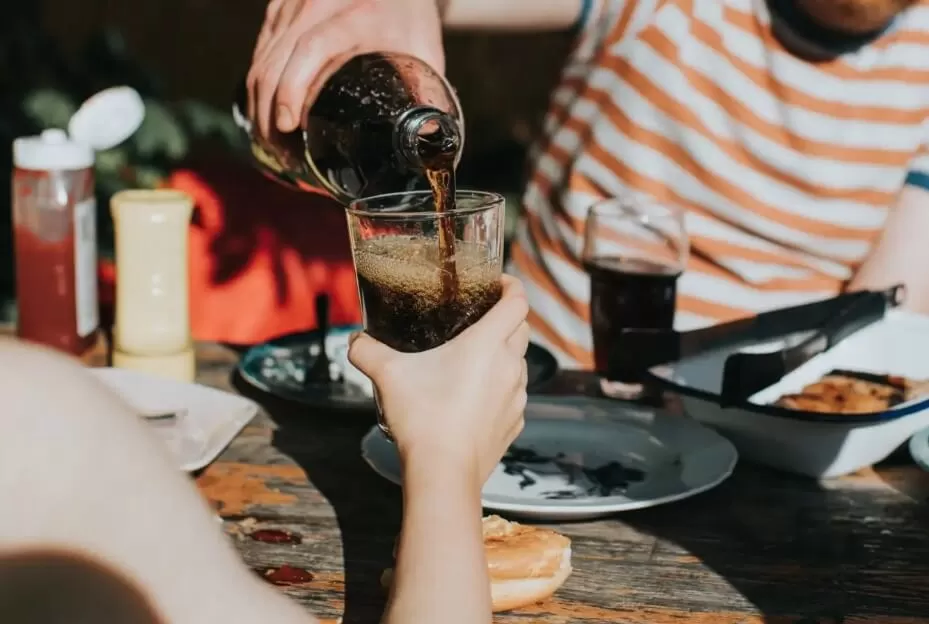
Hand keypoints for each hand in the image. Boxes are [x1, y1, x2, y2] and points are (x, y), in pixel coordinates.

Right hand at [247, 0, 445, 139]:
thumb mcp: (424, 52)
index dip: (293, 87)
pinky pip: (260, 53)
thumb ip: (426, 94)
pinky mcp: (280, 10)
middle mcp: (317, 4)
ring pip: (261, 59)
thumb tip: (426, 141)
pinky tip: (267, 116)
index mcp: (356, 14)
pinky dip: (259, 89)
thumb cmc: (410, 19)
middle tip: (282, 154)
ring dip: (259, 106)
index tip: (288, 125)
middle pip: (275, 60)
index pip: (311, 47)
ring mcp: (293, 5)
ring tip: (274, 144)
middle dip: (269, 113)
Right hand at [349, 275, 529, 484]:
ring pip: (519, 363)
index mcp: (487, 345)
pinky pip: (514, 396)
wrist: (444, 472)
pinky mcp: (514, 423)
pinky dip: (501, 388)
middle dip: (508, 318)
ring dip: (504, 355)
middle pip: (522, 329)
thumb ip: (368, 351)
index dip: (512, 286)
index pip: (517, 302)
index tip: (498, 284)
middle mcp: (509, 367)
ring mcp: (516, 397)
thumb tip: (356, 341)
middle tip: (481, 318)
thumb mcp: (388, 375)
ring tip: (474, 360)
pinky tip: (476, 397)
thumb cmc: (423, 419)